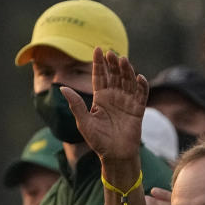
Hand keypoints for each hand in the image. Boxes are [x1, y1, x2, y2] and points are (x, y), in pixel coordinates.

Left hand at [61, 47, 147, 161]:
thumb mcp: (84, 122)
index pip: (99, 76)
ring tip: (124, 60)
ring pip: (128, 81)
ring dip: (127, 71)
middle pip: (115, 75)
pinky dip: (142, 86)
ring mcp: (127, 102)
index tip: (97, 49)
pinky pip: (141, 94)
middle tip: (111, 53)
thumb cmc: (98, 141)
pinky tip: (139, 77)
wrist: (115, 155)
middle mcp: (114, 97)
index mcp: (100, 98)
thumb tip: (62, 88)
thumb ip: (75, 105)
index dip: (99, 63)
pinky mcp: (138, 110)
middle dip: (113, 64)